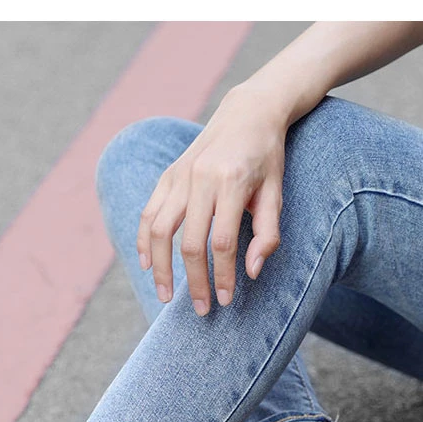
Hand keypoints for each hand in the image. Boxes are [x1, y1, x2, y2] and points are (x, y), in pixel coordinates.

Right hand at [136, 82, 287, 315]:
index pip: (223, 242)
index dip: (223, 276)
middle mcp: (201, 178)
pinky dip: (145, 242)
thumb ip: (267, 234)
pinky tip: (147, 265)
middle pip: (190, 243)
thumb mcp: (277, 193)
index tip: (226, 300)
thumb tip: (250, 272)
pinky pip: (148, 214)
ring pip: (161, 231)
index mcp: (232, 182)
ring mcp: (179, 176)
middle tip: (201, 309)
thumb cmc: (267, 157)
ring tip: (165, 296)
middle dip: (194, 281)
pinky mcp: (168, 176)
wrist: (247, 112)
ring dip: (161, 269)